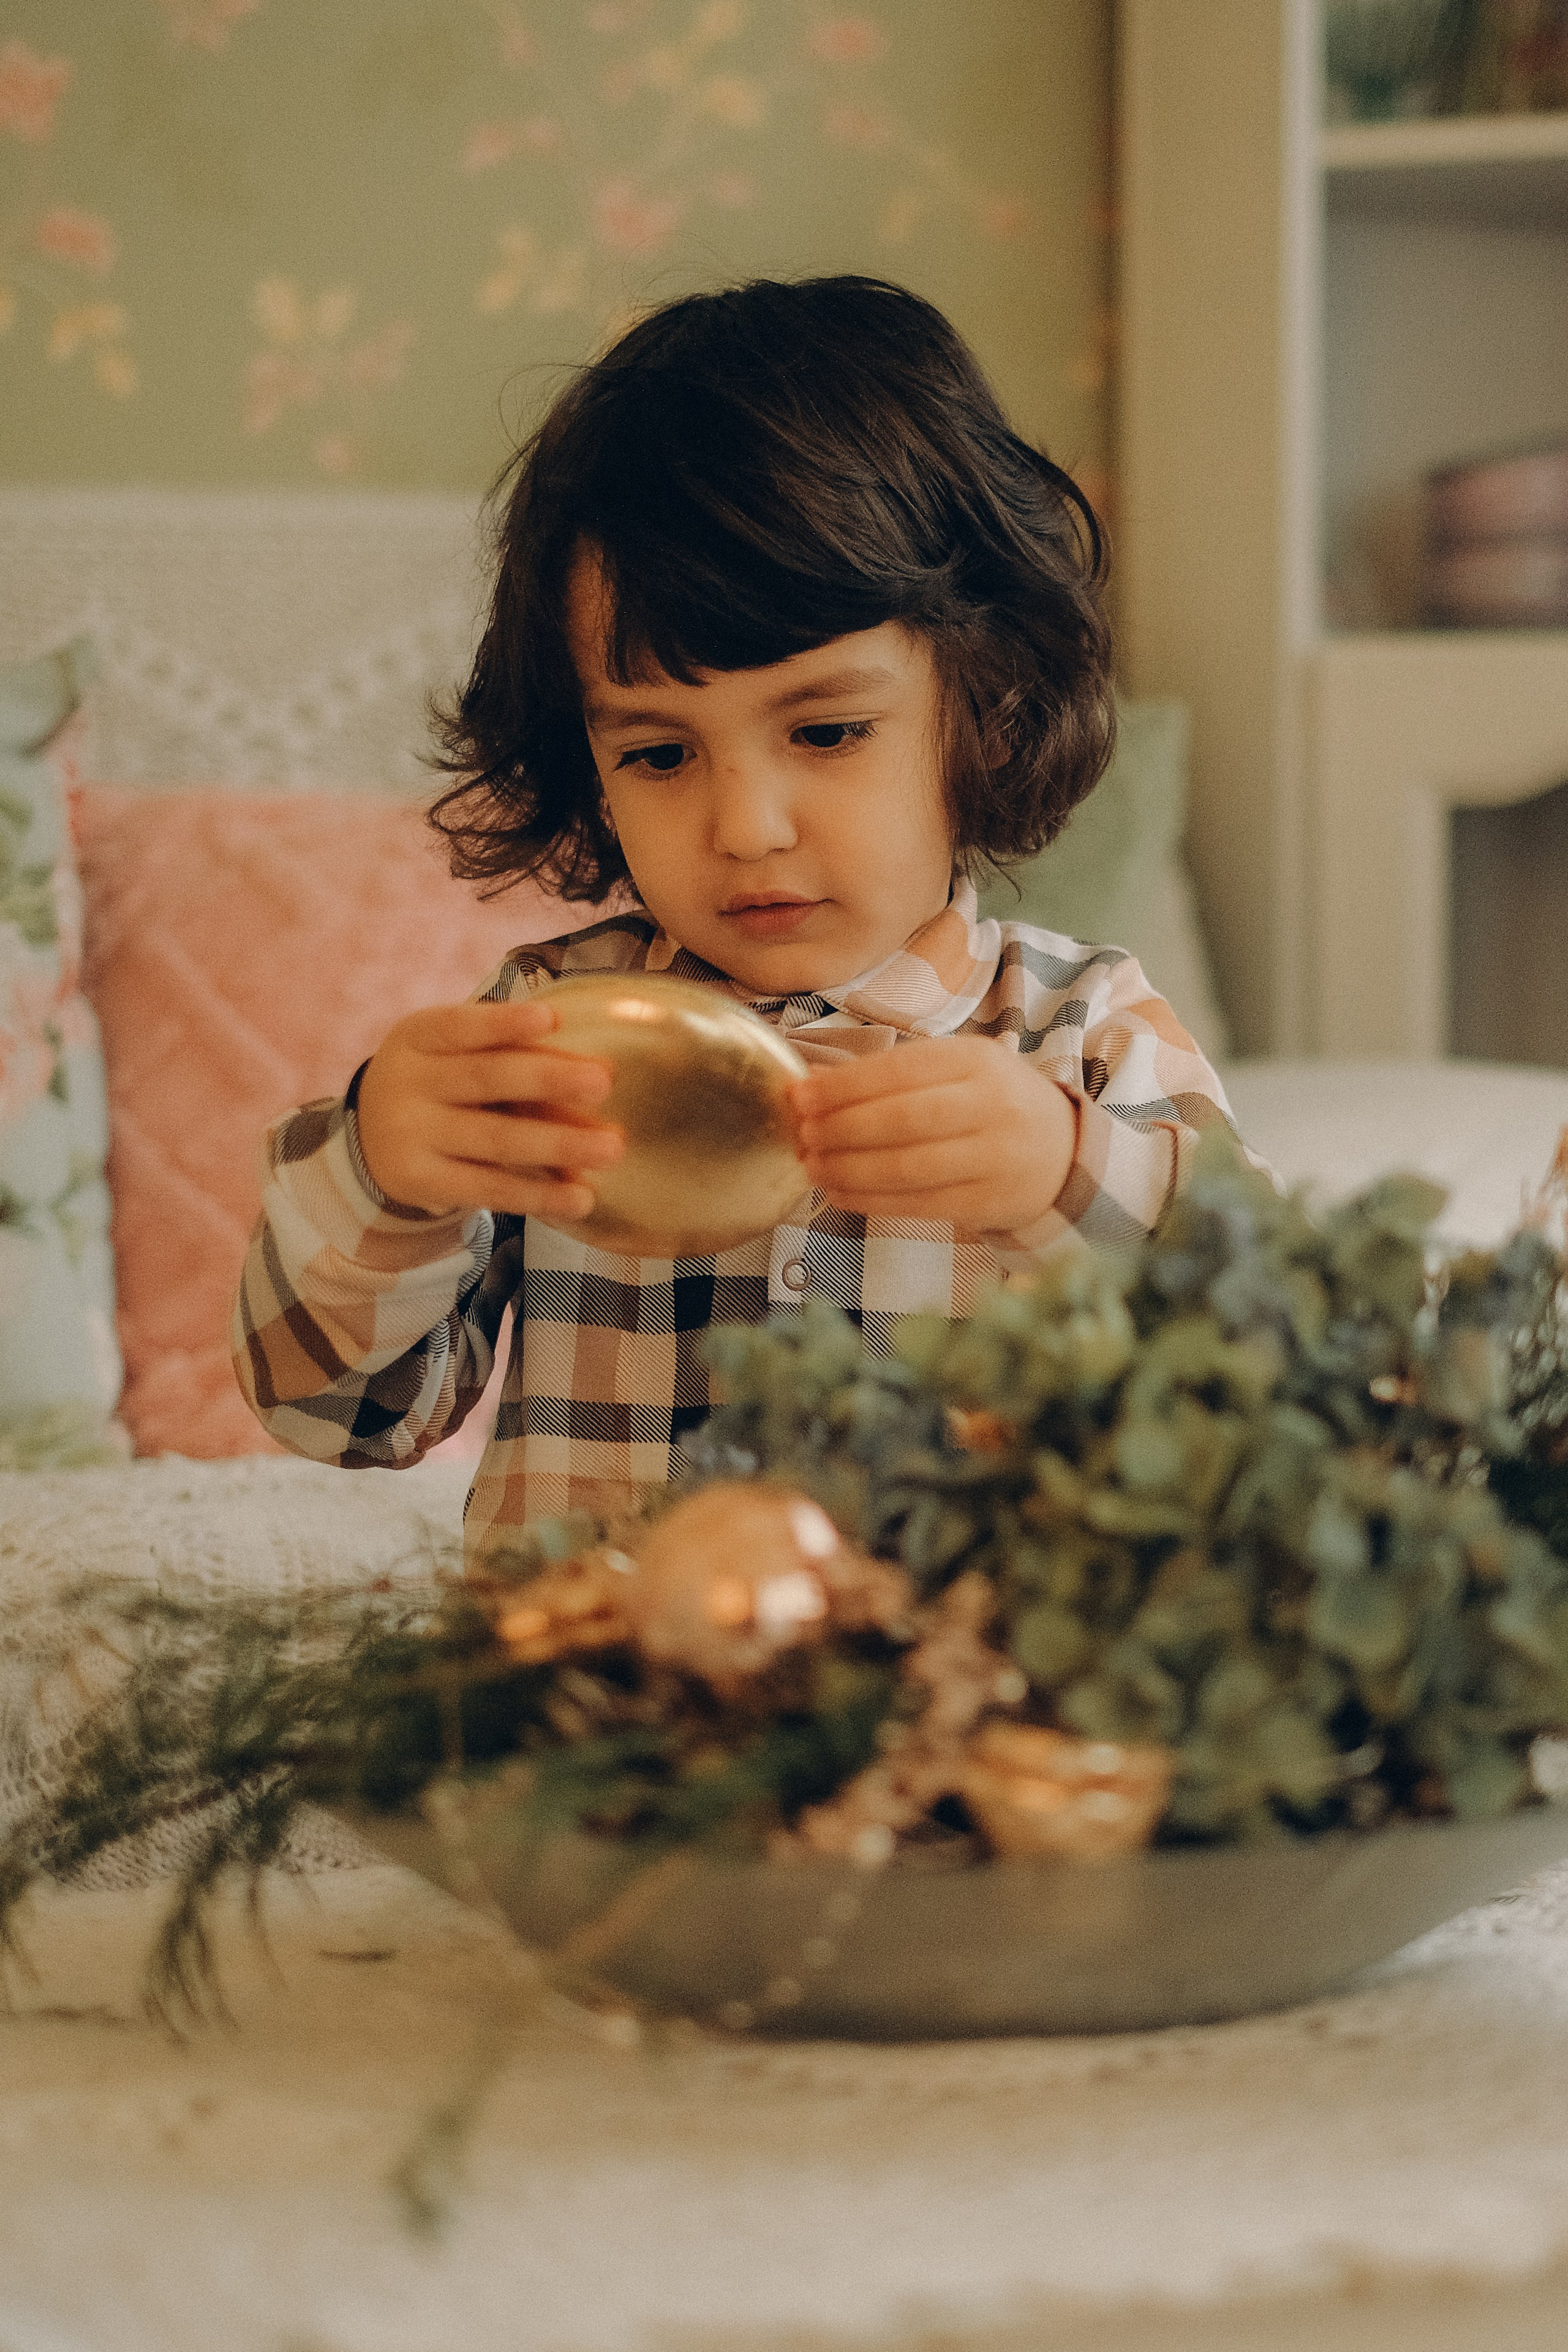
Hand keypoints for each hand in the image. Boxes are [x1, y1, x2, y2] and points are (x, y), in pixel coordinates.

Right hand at [355, 999, 622, 1219]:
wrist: (372, 1137)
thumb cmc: (442, 1081)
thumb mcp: (455, 1054)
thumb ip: (509, 1054)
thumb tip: (594, 1070)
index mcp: (418, 1036)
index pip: (460, 1026)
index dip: (503, 1023)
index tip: (551, 1020)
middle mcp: (406, 1082)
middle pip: (484, 1079)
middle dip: (548, 1079)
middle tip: (603, 1082)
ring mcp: (410, 1136)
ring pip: (494, 1140)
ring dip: (559, 1144)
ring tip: (611, 1149)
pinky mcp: (420, 1183)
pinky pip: (488, 1188)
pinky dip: (539, 1195)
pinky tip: (581, 1198)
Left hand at [791, 1037, 1078, 1236]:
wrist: (1061, 1151)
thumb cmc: (990, 1102)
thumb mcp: (954, 1070)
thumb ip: (890, 1075)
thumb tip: (813, 1085)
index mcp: (976, 1060)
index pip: (899, 1071)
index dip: (843, 1087)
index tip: (799, 1096)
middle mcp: (990, 1105)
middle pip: (902, 1119)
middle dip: (841, 1128)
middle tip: (803, 1135)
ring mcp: (994, 1157)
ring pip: (908, 1167)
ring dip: (849, 1169)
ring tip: (811, 1167)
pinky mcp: (989, 1201)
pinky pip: (920, 1204)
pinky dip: (872, 1201)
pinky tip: (839, 1194)